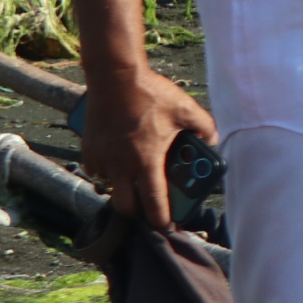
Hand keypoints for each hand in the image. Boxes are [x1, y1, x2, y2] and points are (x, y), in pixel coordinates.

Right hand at [80, 65, 216, 229]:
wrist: (115, 76)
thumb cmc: (152, 94)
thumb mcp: (187, 110)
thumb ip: (205, 129)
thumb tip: (212, 142)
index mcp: (147, 160)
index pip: (153, 202)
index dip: (161, 219)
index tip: (167, 226)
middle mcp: (121, 165)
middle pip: (125, 206)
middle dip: (138, 212)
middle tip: (149, 206)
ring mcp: (102, 158)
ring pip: (109, 187)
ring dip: (122, 188)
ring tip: (135, 178)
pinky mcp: (89, 148)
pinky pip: (97, 170)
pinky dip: (107, 171)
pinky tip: (120, 158)